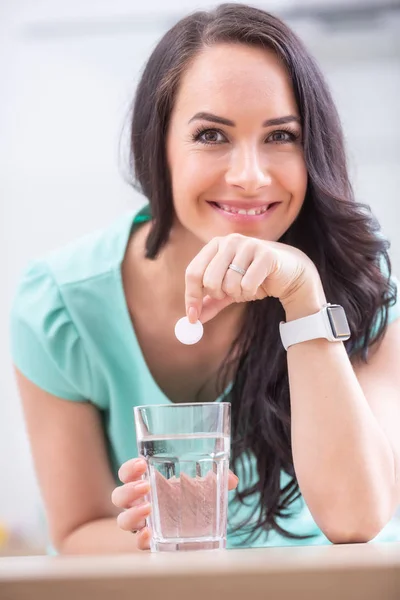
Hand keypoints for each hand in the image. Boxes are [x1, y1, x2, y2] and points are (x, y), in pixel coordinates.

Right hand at [112, 458, 238, 550]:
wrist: (195, 534)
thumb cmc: (191, 501)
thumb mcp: (202, 488)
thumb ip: (216, 480)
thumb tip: (231, 479)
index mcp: (146, 483)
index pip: (127, 472)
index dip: (130, 468)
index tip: (142, 464)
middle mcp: (139, 503)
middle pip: (119, 496)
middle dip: (128, 490)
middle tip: (145, 486)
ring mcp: (142, 524)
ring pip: (122, 520)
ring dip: (131, 514)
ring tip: (148, 509)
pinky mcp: (150, 543)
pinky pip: (137, 543)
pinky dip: (141, 539)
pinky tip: (150, 534)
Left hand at [185, 233, 324, 323]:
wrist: (290, 274)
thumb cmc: (256, 279)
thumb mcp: (228, 291)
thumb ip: (210, 302)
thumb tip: (192, 320)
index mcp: (215, 245)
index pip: (193, 272)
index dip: (191, 296)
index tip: (192, 318)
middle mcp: (229, 241)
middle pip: (208, 279)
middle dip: (218, 295)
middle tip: (229, 295)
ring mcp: (247, 245)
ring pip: (229, 284)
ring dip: (238, 294)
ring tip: (247, 287)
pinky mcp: (265, 254)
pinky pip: (247, 284)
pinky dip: (250, 292)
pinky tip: (258, 286)